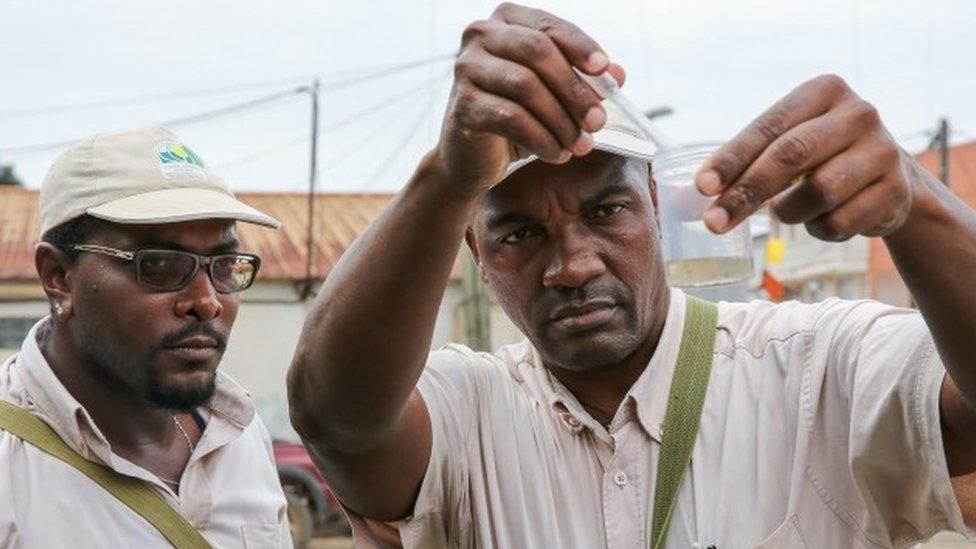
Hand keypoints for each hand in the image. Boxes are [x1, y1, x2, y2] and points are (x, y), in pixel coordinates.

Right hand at [432, 3, 623, 190]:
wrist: (472, 156)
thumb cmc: (514, 117)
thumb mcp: (554, 94)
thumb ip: (584, 79)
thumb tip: (617, 75)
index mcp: (506, 21)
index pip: (549, 26)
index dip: (580, 45)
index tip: (604, 69)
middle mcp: (481, 36)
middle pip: (537, 51)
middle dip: (574, 88)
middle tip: (597, 121)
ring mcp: (467, 68)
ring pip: (525, 85)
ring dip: (561, 119)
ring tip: (580, 145)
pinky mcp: (463, 105)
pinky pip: (511, 118)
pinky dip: (542, 138)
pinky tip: (557, 154)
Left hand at [695, 74, 915, 241]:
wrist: (891, 180)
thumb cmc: (822, 158)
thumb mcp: (791, 142)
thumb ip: (748, 160)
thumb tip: (693, 197)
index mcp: (824, 91)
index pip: (768, 127)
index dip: (732, 158)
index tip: (702, 187)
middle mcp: (858, 113)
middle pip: (790, 156)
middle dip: (746, 192)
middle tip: (714, 221)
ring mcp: (882, 151)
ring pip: (818, 192)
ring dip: (789, 212)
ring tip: (787, 211)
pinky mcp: (896, 190)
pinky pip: (840, 221)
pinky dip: (819, 229)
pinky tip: (824, 219)